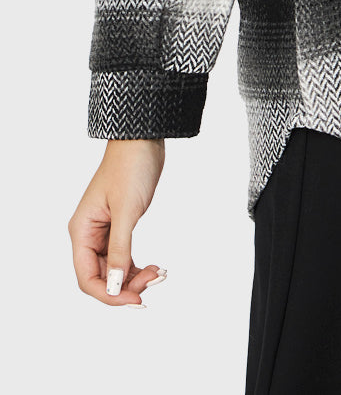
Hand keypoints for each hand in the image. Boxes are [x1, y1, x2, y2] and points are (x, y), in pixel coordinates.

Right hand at [68, 139, 166, 306]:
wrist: (143, 140)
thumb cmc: (131, 168)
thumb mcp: (126, 211)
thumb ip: (119, 250)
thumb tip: (113, 286)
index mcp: (81, 231)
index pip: (87, 277)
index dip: (109, 294)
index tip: (135, 300)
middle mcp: (88, 234)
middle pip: (101, 276)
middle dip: (126, 285)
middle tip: (154, 281)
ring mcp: (103, 231)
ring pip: (114, 269)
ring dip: (134, 277)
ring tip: (160, 273)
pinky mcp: (119, 226)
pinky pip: (123, 257)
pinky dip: (137, 265)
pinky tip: (155, 267)